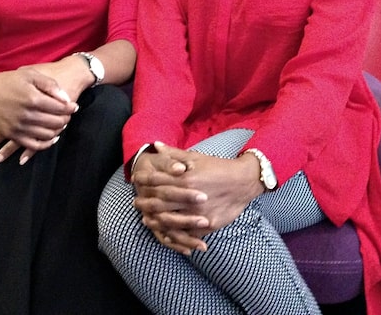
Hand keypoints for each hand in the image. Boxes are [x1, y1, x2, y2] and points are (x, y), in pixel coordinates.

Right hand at [0, 67, 76, 163]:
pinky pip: (33, 145)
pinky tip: (51, 137)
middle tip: (67, 116)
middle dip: (65, 119)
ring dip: (57, 131)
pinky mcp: (12, 135)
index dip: (70, 108)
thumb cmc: (8, 81)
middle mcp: (26, 115)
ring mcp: (18, 127)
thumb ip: (50, 85)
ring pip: (47, 135)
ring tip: (59, 124)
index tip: (74, 107)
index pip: (60, 108)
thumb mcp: (30, 74)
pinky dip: (45, 144)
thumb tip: (66, 99)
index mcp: (33, 99)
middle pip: (55, 122)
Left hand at [132, 142, 263, 253]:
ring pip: (170, 221)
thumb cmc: (218, 167)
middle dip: (144, 203)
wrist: (244, 182)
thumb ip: (174, 154)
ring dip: (155, 221)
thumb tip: (156, 145)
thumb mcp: (197, 157)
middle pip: (159, 203)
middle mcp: (190, 197)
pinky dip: (174, 234)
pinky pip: (187, 233)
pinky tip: (165, 233)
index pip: (157, 180)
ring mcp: (198, 213)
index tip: (135, 180)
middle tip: (136, 203)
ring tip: (146, 220)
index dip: (144, 180)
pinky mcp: (208, 225)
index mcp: (185, 178)